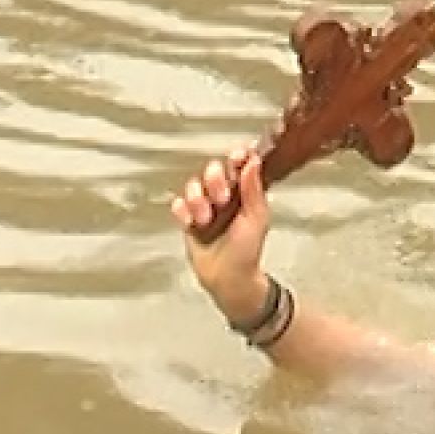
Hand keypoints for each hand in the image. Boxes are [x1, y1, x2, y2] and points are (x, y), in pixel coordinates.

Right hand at [170, 148, 271, 322]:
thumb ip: (254, 190)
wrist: (228, 277)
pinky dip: (183, 211)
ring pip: (193, 185)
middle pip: (213, 170)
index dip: (237, 157)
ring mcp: (204, 206)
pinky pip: (178, 204)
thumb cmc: (247, 249)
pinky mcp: (188, 219)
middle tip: (222, 199)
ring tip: (206, 219)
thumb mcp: (256, 218)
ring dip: (198, 200)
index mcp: (244, 192)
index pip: (239, 165)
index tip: (237, 156)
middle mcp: (223, 195)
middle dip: (215, 181)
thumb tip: (253, 161)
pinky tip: (191, 222)